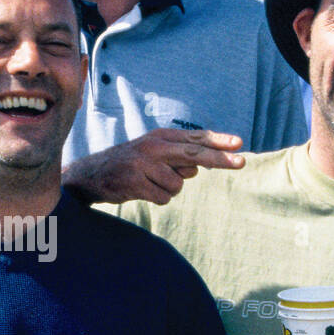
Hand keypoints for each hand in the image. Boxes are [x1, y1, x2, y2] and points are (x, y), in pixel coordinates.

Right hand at [62, 129, 243, 203]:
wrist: (91, 175)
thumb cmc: (129, 165)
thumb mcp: (152, 153)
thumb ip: (177, 157)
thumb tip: (200, 167)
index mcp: (160, 137)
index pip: (195, 138)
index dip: (219, 141)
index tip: (240, 144)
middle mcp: (153, 147)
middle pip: (194, 154)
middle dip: (220, 159)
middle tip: (242, 162)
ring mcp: (143, 164)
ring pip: (178, 184)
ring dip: (168, 189)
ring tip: (148, 183)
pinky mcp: (135, 182)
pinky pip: (163, 197)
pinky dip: (156, 198)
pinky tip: (140, 190)